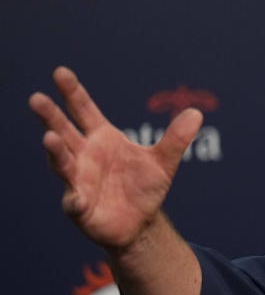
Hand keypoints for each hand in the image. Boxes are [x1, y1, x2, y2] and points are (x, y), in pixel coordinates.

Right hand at [29, 67, 202, 249]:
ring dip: (56, 152)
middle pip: (63, 131)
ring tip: (50, 138)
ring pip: (62, 162)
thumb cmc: (144, 186)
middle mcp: (84, 155)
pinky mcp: (80, 207)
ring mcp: (78, 180)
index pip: (84, 110)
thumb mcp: (163, 162)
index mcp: (102, 138)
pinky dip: (74, 200)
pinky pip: (75, 202)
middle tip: (37, 99)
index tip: (61, 72)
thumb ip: (176, 139)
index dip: (72, 92)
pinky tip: (77, 199)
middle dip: (50, 116)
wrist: (140, 222)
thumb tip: (197, 113)